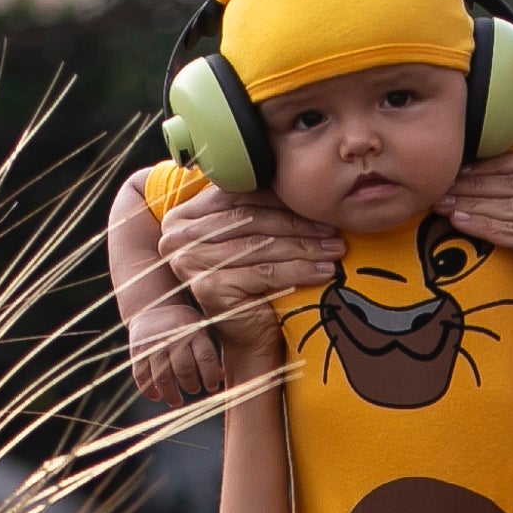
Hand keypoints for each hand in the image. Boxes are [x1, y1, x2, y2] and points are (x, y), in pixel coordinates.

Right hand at [126, 302, 222, 404]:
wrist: (153, 307)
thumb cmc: (184, 325)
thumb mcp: (200, 331)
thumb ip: (209, 354)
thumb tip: (219, 378)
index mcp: (194, 332)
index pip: (205, 357)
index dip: (210, 375)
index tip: (212, 387)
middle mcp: (173, 338)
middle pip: (184, 369)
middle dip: (191, 385)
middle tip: (194, 389)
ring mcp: (154, 345)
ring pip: (162, 377)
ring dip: (171, 394)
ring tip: (177, 402)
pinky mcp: (138, 352)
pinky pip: (142, 376)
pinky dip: (148, 390)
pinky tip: (156, 397)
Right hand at [156, 190, 335, 371]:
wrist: (246, 336)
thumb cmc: (251, 284)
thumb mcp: (247, 239)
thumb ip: (252, 208)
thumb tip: (292, 176)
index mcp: (183, 216)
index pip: (237, 196)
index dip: (279, 198)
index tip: (314, 204)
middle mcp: (177, 237)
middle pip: (250, 220)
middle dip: (296, 223)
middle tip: (331, 228)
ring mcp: (189, 263)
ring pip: (260, 246)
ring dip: (304, 246)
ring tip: (335, 249)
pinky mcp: (209, 287)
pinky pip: (264, 273)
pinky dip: (299, 270)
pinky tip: (323, 271)